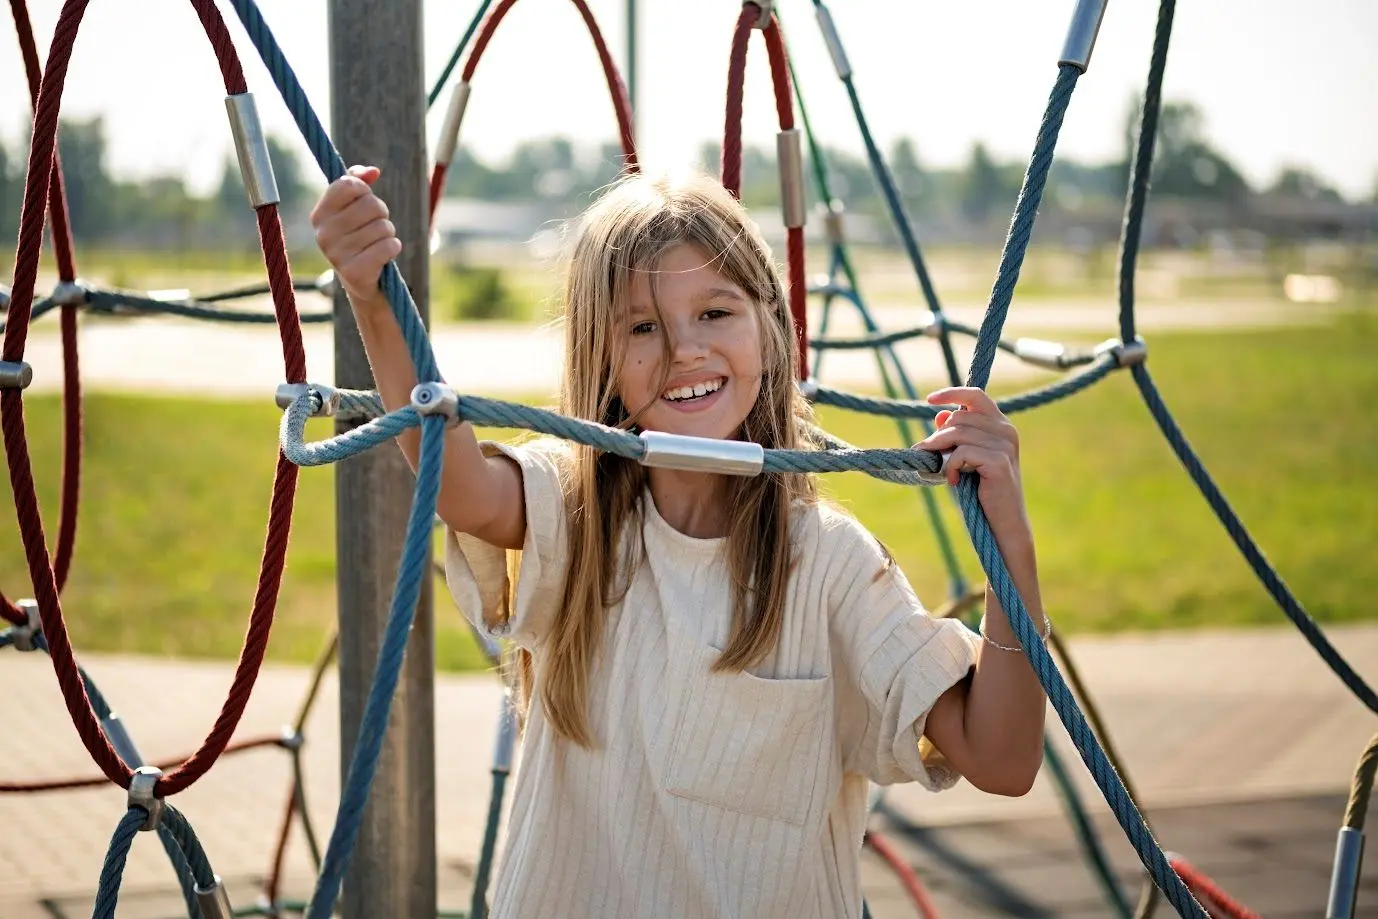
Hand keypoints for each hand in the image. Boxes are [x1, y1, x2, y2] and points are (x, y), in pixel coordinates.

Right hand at [309, 165, 401, 304]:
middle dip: (382, 214)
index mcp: (319, 215)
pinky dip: (393, 248)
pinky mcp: (355, 272)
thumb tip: (373, 172)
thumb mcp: (353, 208)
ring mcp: (337, 255)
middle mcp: (323, 234)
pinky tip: (384, 255)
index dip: (365, 190)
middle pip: (371, 204)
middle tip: (375, 227)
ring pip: (383, 226)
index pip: (349, 184)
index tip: (364, 201)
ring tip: (377, 243)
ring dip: (388, 233)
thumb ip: (359, 182)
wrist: (360, 280)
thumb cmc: (358, 236)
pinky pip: (389, 246)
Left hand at [914, 387, 1030, 546]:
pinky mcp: (998, 461)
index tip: (929, 399)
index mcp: (1001, 425)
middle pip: (959, 416)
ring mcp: (1005, 444)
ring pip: (958, 432)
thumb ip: (957, 436)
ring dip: (939, 451)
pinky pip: (961, 452)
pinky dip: (950, 466)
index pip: (976, 395)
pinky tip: (952, 481)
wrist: (1003, 522)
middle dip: (937, 435)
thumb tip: (939, 414)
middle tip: (925, 453)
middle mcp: (1006, 430)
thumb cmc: (982, 491)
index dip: (951, 393)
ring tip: (937, 468)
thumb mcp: (967, 459)